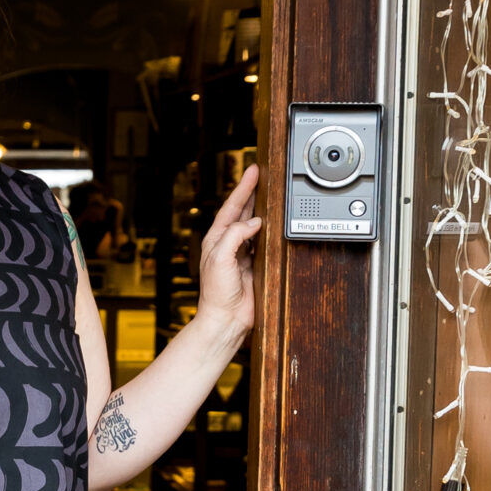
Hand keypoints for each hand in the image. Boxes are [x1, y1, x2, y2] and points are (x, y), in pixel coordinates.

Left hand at [196, 166, 260, 341]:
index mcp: (216, 239)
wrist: (226, 319)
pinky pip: (263, 242)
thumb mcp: (220, 258)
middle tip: (261, 175)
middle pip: (242, 211)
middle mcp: (228, 244)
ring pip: (253, 225)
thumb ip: (235, 236)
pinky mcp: (254, 265)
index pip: (231, 207)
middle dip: (251, 192)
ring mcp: (241, 254)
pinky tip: (274, 222)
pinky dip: (269, 230)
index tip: (252, 171)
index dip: (242, 188)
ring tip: (269, 192)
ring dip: (261, 209)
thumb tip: (254, 222)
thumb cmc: (216, 293)